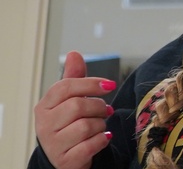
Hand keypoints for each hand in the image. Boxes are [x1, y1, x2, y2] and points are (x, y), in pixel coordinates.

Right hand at [34, 51, 113, 168]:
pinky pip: (91, 145)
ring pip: (86, 126)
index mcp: (44, 106)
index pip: (65, 87)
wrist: (65, 157)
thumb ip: (74, 78)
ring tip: (100, 126)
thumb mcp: (70, 100)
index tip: (110, 85)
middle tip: (106, 110)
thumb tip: (74, 53)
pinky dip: (102, 140)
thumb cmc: (69, 123)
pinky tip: (102, 138)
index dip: (91, 83)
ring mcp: (53, 144)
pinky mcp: (65, 160)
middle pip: (78, 106)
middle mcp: (44, 125)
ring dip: (101, 125)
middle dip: (99, 107)